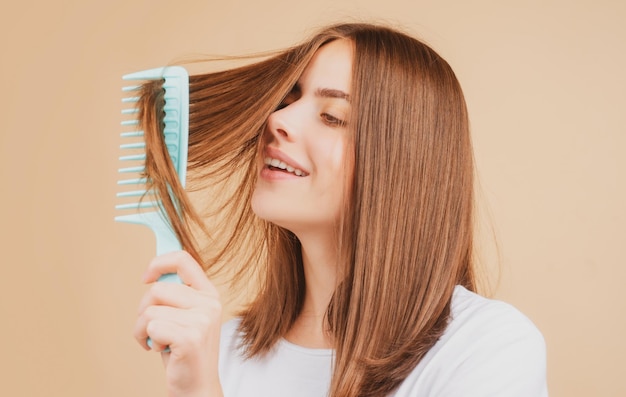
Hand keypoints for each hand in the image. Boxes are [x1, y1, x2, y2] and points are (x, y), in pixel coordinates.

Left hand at [134, 251, 223, 396]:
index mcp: (209, 295)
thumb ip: (175, 296)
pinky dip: (148, 341)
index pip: (184, 260)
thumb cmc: (183, 352)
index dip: (159, 263)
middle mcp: (209, 304)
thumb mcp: (184, 317)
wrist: (197, 387)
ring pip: (150, 310)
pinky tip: (161, 350)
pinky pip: (151, 327)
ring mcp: (202, 320)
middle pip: (157, 289)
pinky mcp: (190, 337)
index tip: (145, 278)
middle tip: (153, 329)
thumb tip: (152, 275)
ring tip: (157, 342)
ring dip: (143, 330)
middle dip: (144, 310)